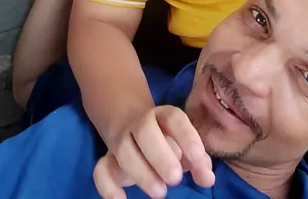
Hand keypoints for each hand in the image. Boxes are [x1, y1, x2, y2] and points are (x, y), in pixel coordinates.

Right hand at [93, 105, 214, 198]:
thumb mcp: (186, 146)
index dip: (186, 136)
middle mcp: (141, 124)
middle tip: (175, 179)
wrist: (134, 127)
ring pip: (123, 149)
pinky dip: (107, 186)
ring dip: (141, 172)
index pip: (174, 118)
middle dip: (160, 155)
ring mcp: (122, 140)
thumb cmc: (169, 141)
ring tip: (160, 193)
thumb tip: (207, 178)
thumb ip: (199, 161)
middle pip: (145, 131)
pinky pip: (100, 169)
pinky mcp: (108, 159)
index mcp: (164, 116)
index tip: (198, 158)